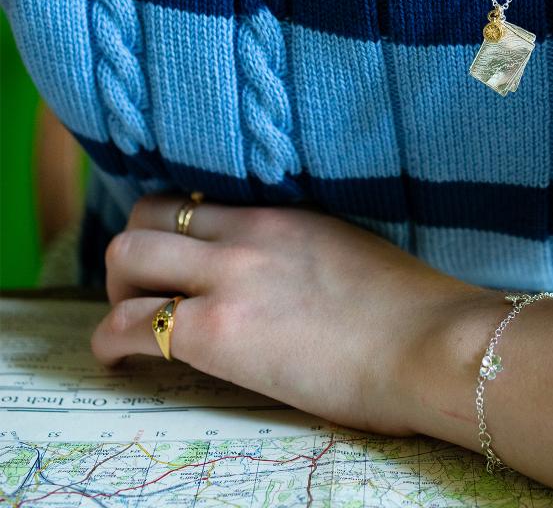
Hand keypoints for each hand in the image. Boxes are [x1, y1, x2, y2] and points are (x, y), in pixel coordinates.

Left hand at [90, 193, 488, 435]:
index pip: (199, 200)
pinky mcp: (215, 331)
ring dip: (116, 292)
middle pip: (148, 215)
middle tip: (148, 294)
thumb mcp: (353, 254)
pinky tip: (122, 363)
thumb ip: (308, 253)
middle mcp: (248, 234)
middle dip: (133, 257)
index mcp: (285, 214)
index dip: (174, 230)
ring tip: (135, 326)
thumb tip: (292, 281)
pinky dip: (111, 343)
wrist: (428, 343)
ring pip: (125, 256)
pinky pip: (128, 326)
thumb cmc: (411, 312)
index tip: (177, 261)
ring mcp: (228, 277)